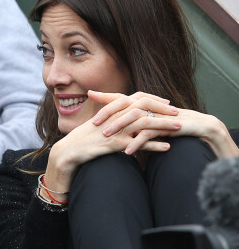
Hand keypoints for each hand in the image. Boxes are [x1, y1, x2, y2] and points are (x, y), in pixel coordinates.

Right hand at [44, 106, 175, 193]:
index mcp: (112, 109)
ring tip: (179, 128)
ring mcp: (115, 129)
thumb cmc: (83, 138)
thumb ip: (112, 117)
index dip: (153, 100)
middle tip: (179, 114)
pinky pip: (138, 143)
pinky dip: (154, 145)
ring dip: (163, 125)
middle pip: (144, 107)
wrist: (69, 150)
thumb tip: (124, 116)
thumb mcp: (98, 124)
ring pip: (144, 123)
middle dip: (163, 110)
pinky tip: (167, 148)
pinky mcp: (114, 143)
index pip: (136, 98)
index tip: (167, 104)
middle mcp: (115, 116)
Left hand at [91, 91, 238, 157]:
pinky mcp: (164, 125)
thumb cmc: (166, 123)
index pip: (119, 97)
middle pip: (123, 104)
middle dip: (107, 113)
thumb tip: (109, 120)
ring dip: (119, 127)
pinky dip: (136, 143)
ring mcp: (155, 114)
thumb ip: (129, 116)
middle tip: (93, 123)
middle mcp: (146, 105)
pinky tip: (126, 152)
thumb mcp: (145, 119)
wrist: (194, 125)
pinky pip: (147, 134)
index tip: (88, 96)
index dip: (104, 96)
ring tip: (105, 136)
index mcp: (140, 101)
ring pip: (133, 117)